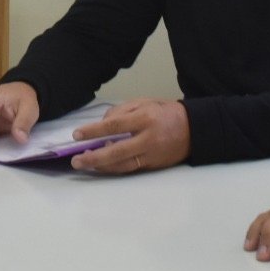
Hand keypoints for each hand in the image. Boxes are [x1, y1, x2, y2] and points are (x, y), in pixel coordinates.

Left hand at [69, 97, 188, 173]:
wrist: (193, 130)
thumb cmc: (165, 112)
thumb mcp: (144, 102)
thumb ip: (122, 111)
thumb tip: (102, 124)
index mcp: (145, 118)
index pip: (114, 126)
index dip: (94, 131)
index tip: (77, 135)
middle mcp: (147, 139)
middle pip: (116, 151)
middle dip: (93, 157)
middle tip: (76, 160)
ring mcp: (150, 155)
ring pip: (122, 165)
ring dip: (101, 166)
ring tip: (85, 163)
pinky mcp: (152, 166)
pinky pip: (129, 168)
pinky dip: (114, 168)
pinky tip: (101, 165)